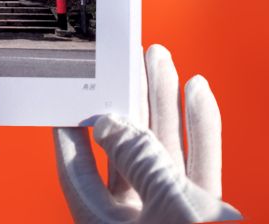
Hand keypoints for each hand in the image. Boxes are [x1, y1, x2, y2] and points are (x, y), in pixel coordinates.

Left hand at [53, 45, 240, 222]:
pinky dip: (200, 128)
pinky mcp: (202, 212)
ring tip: (161, 61)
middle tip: (126, 60)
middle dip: (128, 98)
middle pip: (123, 145)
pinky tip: (198, 94)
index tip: (67, 91)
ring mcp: (169, 213)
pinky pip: (197, 163)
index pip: (74, 166)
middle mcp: (133, 216)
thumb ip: (138, 162)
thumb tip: (108, 125)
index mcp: (104, 223)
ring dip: (165, 102)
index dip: (69, 125)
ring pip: (162, 147)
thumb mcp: (163, 209)